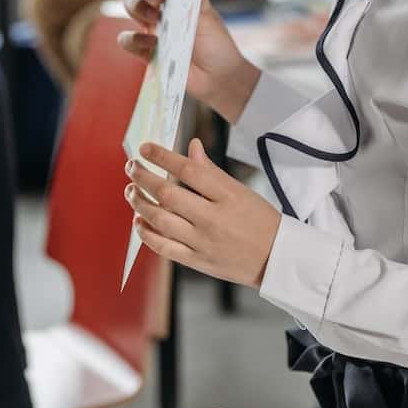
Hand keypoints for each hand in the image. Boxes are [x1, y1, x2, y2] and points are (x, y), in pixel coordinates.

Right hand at [120, 0, 260, 122]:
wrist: (219, 78)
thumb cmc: (217, 45)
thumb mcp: (210, 18)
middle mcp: (164, 8)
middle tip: (159, 0)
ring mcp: (153, 28)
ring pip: (131, 6)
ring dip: (137, 7)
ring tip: (155, 19)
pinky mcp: (146, 51)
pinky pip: (127, 40)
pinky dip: (133, 38)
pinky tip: (153, 44)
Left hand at [125, 139, 280, 287]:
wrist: (276, 258)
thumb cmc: (260, 220)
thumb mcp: (241, 190)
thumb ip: (212, 171)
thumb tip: (192, 146)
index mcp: (227, 195)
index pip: (188, 170)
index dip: (162, 156)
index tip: (145, 148)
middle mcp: (213, 219)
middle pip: (167, 194)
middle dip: (143, 177)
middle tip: (131, 166)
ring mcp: (203, 242)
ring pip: (160, 220)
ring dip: (139, 203)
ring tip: (131, 190)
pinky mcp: (197, 261)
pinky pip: (164, 247)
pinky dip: (146, 233)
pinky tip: (138, 221)